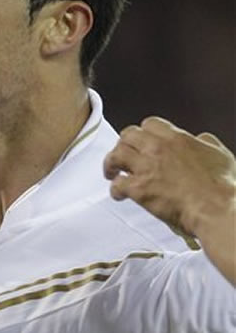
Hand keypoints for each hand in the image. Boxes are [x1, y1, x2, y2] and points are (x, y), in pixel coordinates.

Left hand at [103, 116, 234, 235]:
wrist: (215, 208)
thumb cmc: (221, 187)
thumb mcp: (219, 154)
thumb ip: (205, 143)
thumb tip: (202, 139)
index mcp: (176, 138)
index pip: (149, 124)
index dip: (143, 133)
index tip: (141, 141)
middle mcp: (157, 149)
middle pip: (128, 135)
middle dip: (123, 144)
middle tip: (122, 154)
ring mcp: (146, 167)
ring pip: (116, 155)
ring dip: (111, 163)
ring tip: (111, 171)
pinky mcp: (139, 188)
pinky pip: (117, 184)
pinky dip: (115, 189)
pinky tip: (118, 193)